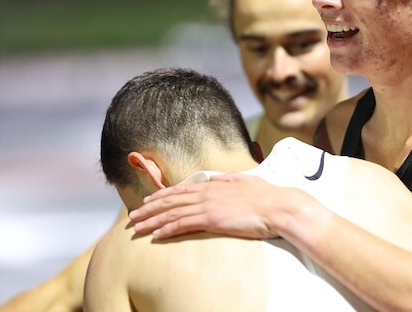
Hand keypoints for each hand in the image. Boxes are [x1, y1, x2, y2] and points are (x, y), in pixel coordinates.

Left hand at [128, 173, 281, 239]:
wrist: (278, 206)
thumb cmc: (268, 196)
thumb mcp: (248, 181)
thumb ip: (231, 179)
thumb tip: (219, 178)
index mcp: (215, 184)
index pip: (181, 189)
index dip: (162, 194)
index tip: (148, 200)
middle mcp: (207, 192)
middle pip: (171, 200)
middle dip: (149, 208)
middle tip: (133, 216)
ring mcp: (208, 205)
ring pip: (172, 212)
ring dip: (152, 220)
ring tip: (137, 228)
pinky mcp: (211, 219)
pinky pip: (183, 224)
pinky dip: (166, 229)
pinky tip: (155, 234)